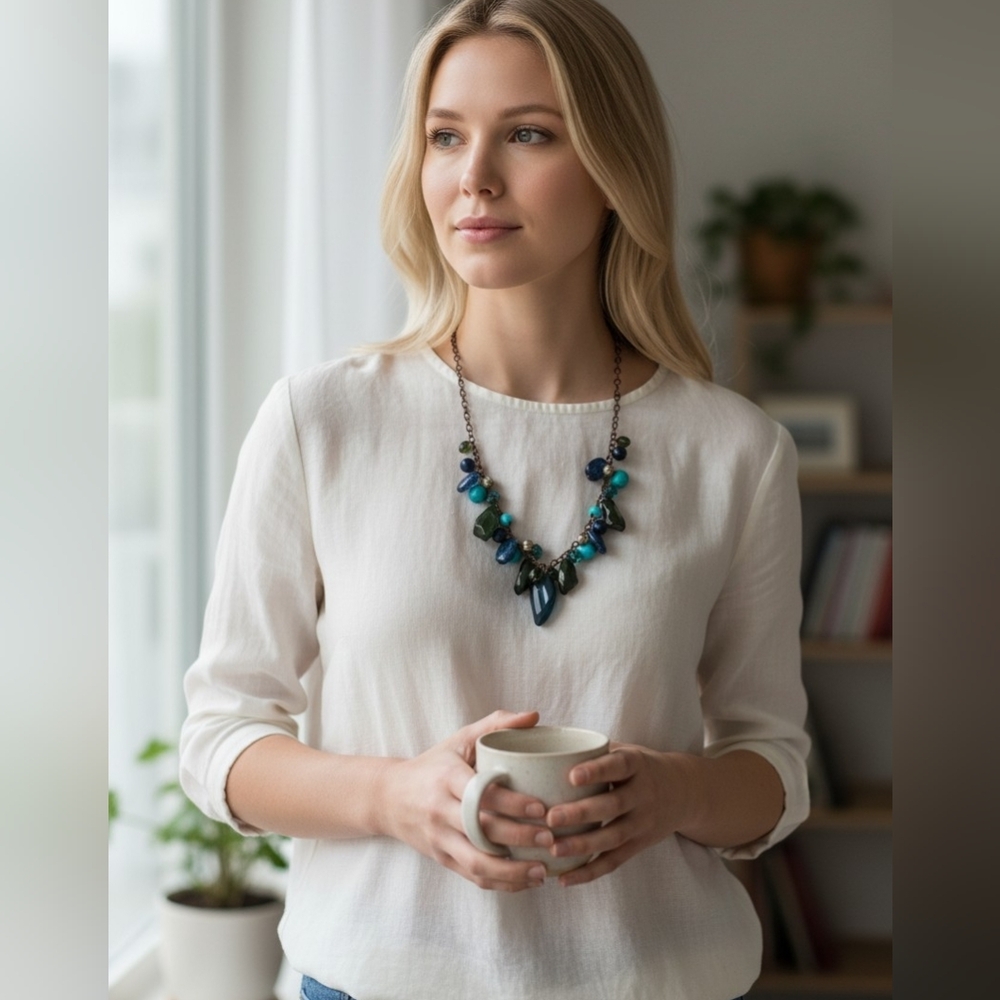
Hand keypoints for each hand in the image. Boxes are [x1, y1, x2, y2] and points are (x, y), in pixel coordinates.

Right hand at [380, 710, 554, 891]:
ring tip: (543, 870)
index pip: (481, 794)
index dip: (512, 803)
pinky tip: (526, 880)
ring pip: (477, 863)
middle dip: (519, 838)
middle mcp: (440, 811)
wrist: (388, 798)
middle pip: (482, 831)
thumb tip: (534, 716)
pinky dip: (501, 883)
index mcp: (447, 779)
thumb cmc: (433, 765)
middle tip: (551, 838)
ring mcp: (439, 839)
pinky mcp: (441, 859)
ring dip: (512, 871)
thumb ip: (496, 725)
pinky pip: (472, 877)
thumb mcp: (459, 740)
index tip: (541, 807)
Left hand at [545, 743, 690, 887]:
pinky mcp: (639, 845)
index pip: (618, 766)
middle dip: (582, 813)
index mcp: (637, 764)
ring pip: (613, 837)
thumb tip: (546, 742)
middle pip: (613, 806)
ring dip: (582, 846)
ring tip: (553, 849)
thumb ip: (594, 749)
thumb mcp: (627, 749)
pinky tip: (564, 878)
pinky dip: (589, 872)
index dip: (597, 771)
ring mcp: (643, 822)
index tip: (572, 776)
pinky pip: (614, 861)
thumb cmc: (640, 767)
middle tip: (551, 817)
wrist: (685, 792)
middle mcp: (643, 794)